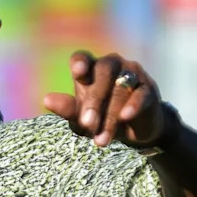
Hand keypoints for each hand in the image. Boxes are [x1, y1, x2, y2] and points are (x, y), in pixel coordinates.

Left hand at [42, 50, 165, 148]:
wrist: (136, 129)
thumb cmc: (102, 116)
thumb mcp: (82, 115)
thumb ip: (67, 108)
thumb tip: (46, 100)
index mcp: (91, 68)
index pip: (83, 57)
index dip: (80, 63)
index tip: (78, 72)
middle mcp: (112, 65)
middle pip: (103, 73)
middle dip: (94, 100)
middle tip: (87, 123)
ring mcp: (132, 73)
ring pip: (120, 89)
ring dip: (110, 115)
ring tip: (101, 140)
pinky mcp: (149, 88)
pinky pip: (140, 94)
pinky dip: (133, 105)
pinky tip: (125, 117)